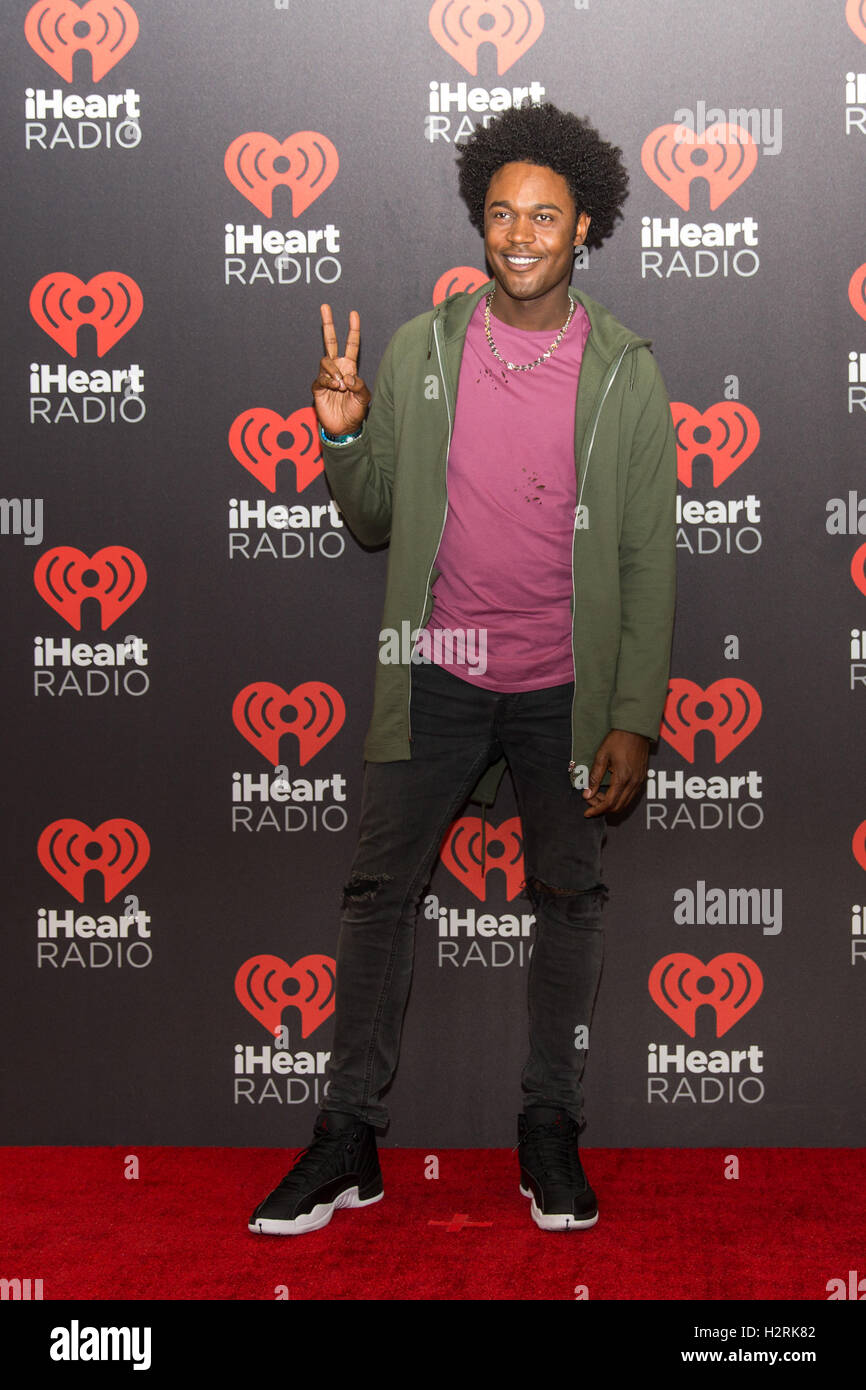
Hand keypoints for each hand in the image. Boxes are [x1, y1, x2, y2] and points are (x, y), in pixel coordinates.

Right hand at [312, 304, 370, 436]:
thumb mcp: (364, 397)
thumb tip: (348, 376)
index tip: (353, 314)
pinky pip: (320, 378)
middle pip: (330, 341)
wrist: (343, 427)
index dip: (352, 330)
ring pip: (325, 361)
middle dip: (328, 324)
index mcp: (349, 367)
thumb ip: (360, 385)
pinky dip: (328, 381)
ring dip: (333, 371)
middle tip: (325, 306)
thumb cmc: (355, 411)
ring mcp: (326, 376)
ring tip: (341, 385)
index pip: (351, 344)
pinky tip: (335, 388)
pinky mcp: (318, 387)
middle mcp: (337, 368)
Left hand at [582, 729, 649, 817]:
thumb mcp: (602, 756)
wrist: (636, 729)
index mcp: (622, 778)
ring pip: (625, 803)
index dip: (596, 810)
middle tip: (590, 801)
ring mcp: (639, 782)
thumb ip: (594, 777)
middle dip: (602, 808)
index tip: (587, 813)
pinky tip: (609, 791)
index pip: (609, 803)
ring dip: (611, 804)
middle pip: (618, 807)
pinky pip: (631, 796)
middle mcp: (633, 783)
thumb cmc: (617, 740)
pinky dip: (619, 799)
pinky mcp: (642, 779)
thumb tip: (586, 795)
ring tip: (597, 795)